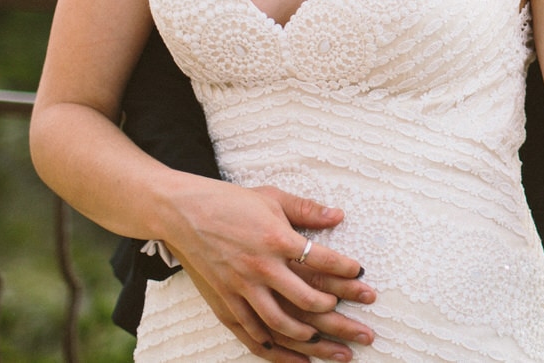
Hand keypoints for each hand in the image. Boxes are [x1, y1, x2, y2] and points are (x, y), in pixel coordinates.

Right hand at [160, 182, 376, 353]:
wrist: (183, 212)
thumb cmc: (231, 202)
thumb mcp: (271, 197)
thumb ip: (306, 209)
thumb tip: (339, 215)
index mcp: (275, 239)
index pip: (319, 259)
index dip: (344, 269)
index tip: (361, 274)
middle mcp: (260, 267)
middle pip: (305, 299)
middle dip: (337, 315)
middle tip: (360, 326)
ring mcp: (241, 287)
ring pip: (280, 323)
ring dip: (309, 338)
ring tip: (332, 346)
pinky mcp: (224, 301)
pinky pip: (251, 333)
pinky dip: (273, 349)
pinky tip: (294, 358)